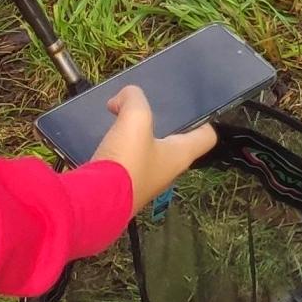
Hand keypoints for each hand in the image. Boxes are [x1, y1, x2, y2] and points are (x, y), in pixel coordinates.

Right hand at [91, 85, 217, 215]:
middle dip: (167, 124)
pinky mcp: (121, 186)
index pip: (207, 138)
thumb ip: (134, 99)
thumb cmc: (127, 161)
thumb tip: (121, 99)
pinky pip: (127, 160)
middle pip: (176, 143)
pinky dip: (121, 147)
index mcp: (180, 156)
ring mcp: (144, 181)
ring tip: (126, 116)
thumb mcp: (135, 120)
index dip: (208, 121)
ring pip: (149, 151)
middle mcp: (167, 171)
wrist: (93, 202)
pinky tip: (108, 136)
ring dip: (140, 136)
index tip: (200, 106)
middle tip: (156, 106)